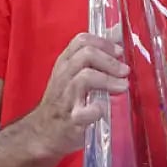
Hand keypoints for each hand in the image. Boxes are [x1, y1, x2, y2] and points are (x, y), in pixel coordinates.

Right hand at [26, 33, 127, 157]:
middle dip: (110, 61)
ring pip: (85, 77)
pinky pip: (84, 112)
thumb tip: (119, 33)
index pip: (81, 40)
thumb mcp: (74, 74)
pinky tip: (104, 110)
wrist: (41, 133)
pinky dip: (97, 110)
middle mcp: (63, 77)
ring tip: (123, 87)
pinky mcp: (70, 120)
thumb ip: (94, 57)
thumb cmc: (64, 101)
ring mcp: (65, 98)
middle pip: (86, 54)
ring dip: (108, 80)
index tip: (119, 51)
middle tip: (125, 71)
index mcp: (65, 64)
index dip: (104, 43)